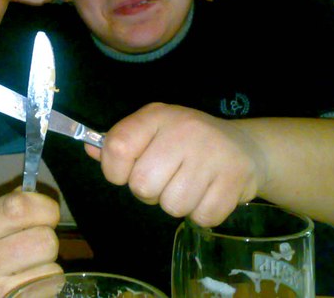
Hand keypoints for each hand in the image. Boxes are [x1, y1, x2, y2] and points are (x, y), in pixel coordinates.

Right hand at [0, 189, 61, 297]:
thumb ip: (2, 211)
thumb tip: (35, 193)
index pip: (18, 207)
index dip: (44, 207)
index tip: (46, 215)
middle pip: (44, 239)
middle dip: (46, 242)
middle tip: (32, 250)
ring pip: (53, 269)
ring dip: (47, 270)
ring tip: (25, 273)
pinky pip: (50, 291)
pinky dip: (46, 289)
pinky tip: (26, 289)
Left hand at [85, 103, 267, 227]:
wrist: (243, 146)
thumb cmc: (186, 141)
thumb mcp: (152, 131)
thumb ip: (120, 142)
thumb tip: (89, 148)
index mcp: (156, 116)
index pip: (117, 147)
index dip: (114, 170)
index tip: (126, 172)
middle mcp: (184, 130)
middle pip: (142, 185)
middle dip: (149, 192)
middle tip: (166, 179)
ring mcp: (212, 154)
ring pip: (172, 206)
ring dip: (176, 204)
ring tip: (189, 184)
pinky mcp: (235, 179)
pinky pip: (201, 217)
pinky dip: (201, 213)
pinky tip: (208, 192)